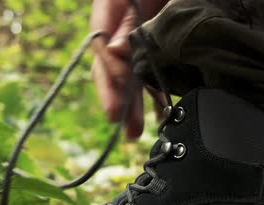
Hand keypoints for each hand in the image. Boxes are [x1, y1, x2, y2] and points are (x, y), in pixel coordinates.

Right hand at [90, 0, 167, 138]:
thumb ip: (131, 19)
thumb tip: (115, 51)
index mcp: (115, 3)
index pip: (100, 35)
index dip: (106, 63)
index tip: (115, 86)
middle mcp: (125, 21)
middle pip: (111, 60)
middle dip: (114, 92)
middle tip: (116, 118)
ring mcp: (144, 35)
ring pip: (132, 71)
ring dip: (133, 102)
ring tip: (134, 132)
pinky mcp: (163, 46)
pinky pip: (155, 72)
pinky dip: (158, 94)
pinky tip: (162, 115)